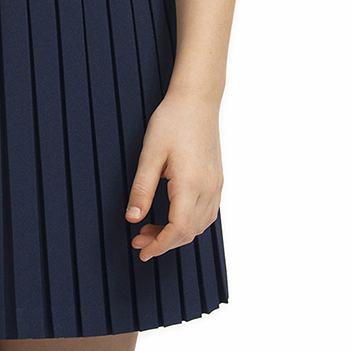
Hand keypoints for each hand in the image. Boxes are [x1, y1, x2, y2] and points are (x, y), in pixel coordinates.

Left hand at [124, 91, 223, 262]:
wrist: (197, 99)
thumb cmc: (172, 121)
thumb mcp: (150, 154)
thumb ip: (142, 189)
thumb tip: (132, 218)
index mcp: (191, 184)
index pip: (178, 230)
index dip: (159, 245)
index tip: (142, 251)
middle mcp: (208, 189)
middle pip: (189, 232)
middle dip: (164, 242)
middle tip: (139, 240)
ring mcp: (216, 185)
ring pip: (200, 225)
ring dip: (177, 234)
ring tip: (151, 229)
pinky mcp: (217, 180)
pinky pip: (207, 213)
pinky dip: (190, 223)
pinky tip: (174, 217)